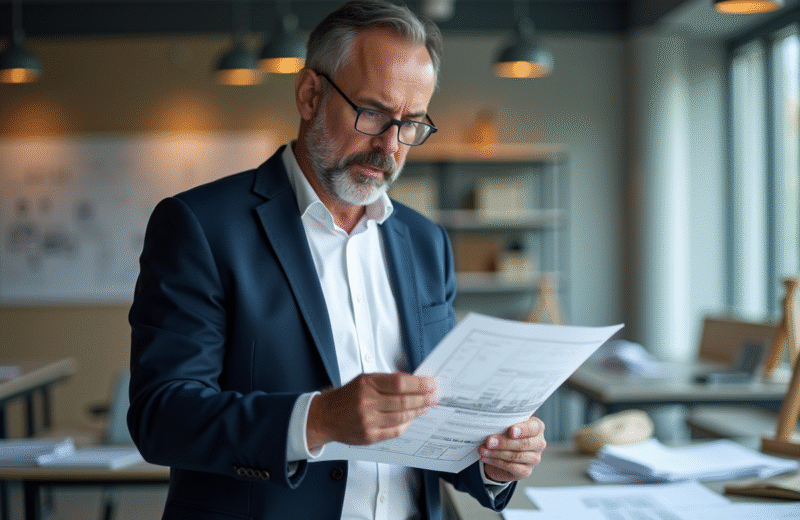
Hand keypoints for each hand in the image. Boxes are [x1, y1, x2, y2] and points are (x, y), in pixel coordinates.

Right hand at [306, 373, 438, 450]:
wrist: (326, 416)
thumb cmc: (347, 396)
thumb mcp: (364, 380)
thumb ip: (387, 381)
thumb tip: (414, 382)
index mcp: (367, 384)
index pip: (400, 383)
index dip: (419, 384)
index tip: (430, 384)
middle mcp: (367, 402)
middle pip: (404, 401)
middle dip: (424, 398)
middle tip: (434, 396)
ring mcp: (368, 421)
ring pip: (402, 416)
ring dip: (418, 411)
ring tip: (426, 406)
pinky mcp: (369, 436)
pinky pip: (395, 431)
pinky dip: (407, 424)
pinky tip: (412, 418)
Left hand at [479, 416, 545, 481]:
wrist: (502, 452)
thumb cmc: (506, 433)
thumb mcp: (506, 424)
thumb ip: (504, 423)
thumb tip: (492, 426)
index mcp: (537, 427)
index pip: (534, 427)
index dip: (523, 429)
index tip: (511, 431)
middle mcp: (539, 443)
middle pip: (524, 443)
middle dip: (504, 442)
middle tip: (489, 441)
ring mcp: (534, 458)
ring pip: (516, 456)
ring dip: (497, 453)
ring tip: (483, 450)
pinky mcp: (526, 471)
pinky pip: (511, 467)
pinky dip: (496, 462)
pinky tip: (486, 457)